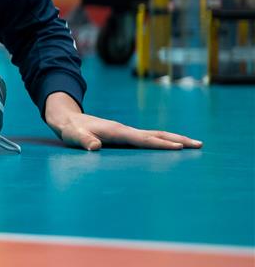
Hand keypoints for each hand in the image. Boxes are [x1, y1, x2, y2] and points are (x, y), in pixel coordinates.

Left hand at [44, 92, 201, 151]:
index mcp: (116, 131)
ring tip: (194, 144)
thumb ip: (83, 141)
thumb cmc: (70, 130)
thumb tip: (94, 147)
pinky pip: (149, 138)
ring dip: (175, 139)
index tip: (179, 147)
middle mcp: (125, 130)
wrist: (67, 118)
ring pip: (155, 134)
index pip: (142, 139)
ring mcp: (126, 131)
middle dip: (178, 139)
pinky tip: (172, 146)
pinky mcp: (125, 135)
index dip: (160, 144)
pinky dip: (164, 141)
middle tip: (199, 145)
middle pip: (156, 134)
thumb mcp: (73, 136)